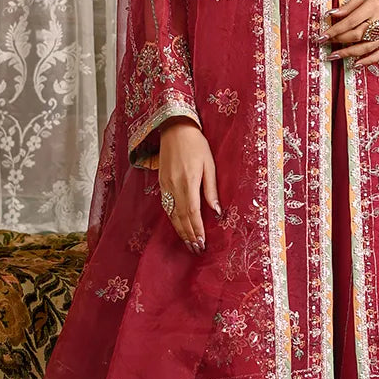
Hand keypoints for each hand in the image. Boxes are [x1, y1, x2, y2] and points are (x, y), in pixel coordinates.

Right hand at [158, 119, 220, 253]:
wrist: (174, 129)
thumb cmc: (196, 144)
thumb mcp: (209, 164)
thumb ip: (211, 189)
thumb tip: (216, 211)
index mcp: (188, 182)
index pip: (193, 213)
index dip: (197, 229)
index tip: (202, 242)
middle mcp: (174, 186)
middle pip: (181, 217)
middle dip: (189, 235)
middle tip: (196, 249)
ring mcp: (165, 186)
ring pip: (172, 214)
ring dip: (180, 230)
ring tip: (188, 243)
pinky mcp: (161, 183)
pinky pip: (167, 206)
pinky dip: (173, 219)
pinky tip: (178, 226)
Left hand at [326, 0, 378, 68]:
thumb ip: (349, 6)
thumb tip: (331, 14)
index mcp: (373, 6)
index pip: (350, 21)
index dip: (335, 30)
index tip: (322, 36)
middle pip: (357, 35)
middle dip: (339, 41)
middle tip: (326, 44)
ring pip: (368, 47)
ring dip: (349, 53)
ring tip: (335, 56)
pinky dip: (369, 60)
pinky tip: (356, 64)